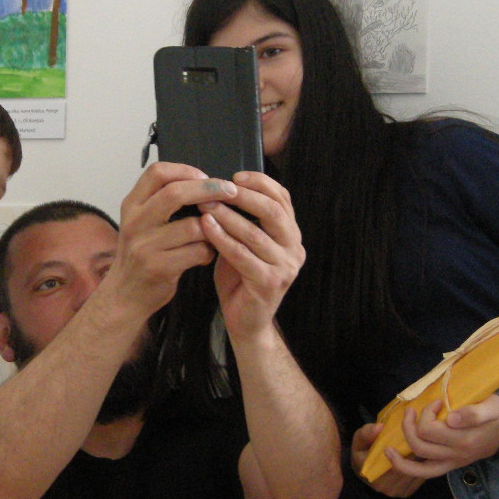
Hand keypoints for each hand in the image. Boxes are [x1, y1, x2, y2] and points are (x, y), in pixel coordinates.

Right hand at [101, 162, 232, 317]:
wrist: (123, 295)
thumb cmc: (140, 255)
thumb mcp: (140, 222)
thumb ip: (161, 201)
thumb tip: (202, 182)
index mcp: (132, 205)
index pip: (157, 172)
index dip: (185, 170)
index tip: (204, 176)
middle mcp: (135, 222)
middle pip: (175, 193)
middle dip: (208, 189)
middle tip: (230, 192)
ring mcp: (145, 246)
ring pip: (193, 226)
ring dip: (213, 228)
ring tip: (216, 233)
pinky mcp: (159, 268)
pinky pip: (197, 252)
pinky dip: (209, 251)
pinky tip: (207, 254)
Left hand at [199, 171, 303, 341]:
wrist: (247, 323)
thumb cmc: (241, 279)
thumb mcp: (246, 244)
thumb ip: (244, 220)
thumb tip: (221, 188)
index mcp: (291, 235)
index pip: (283, 199)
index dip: (260, 183)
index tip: (236, 175)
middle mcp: (294, 248)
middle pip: (273, 211)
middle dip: (243, 196)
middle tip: (217, 187)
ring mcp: (285, 267)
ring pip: (255, 233)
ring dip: (227, 216)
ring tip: (204, 205)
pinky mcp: (269, 283)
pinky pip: (242, 255)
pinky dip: (222, 239)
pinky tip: (206, 228)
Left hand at [352, 396, 498, 492]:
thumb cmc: (494, 414)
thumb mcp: (491, 408)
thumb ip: (474, 414)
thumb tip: (451, 419)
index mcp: (464, 440)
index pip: (430, 429)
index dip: (427, 412)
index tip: (437, 401)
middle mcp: (455, 455)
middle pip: (419, 445)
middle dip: (409, 426)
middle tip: (412, 411)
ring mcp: (450, 463)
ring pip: (417, 466)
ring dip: (400, 453)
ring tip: (389, 444)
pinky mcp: (446, 467)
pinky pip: (423, 473)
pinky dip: (405, 467)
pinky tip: (391, 456)